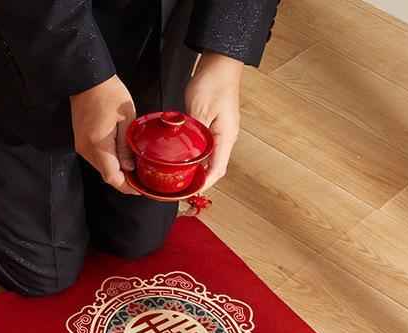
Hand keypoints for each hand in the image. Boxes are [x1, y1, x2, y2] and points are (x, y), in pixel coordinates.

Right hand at [70, 75, 138, 194]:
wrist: (87, 80)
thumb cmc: (108, 93)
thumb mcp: (126, 117)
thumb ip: (127, 145)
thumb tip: (130, 167)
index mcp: (98, 143)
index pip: (112, 176)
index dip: (126, 186)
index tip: (139, 188)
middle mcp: (87, 149)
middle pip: (106, 175)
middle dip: (123, 179)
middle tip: (140, 177)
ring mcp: (82, 147)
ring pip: (101, 168)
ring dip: (116, 170)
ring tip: (132, 166)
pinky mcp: (81, 143)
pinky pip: (96, 159)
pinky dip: (108, 162)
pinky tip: (120, 156)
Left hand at [184, 51, 243, 190]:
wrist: (219, 64)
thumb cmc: (213, 83)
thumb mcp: (199, 111)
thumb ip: (194, 135)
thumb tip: (186, 155)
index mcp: (226, 137)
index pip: (217, 170)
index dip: (204, 184)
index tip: (190, 192)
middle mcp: (226, 138)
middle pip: (214, 168)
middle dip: (199, 182)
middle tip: (181, 190)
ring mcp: (222, 133)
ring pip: (210, 160)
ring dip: (198, 171)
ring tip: (181, 179)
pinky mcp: (215, 128)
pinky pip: (207, 149)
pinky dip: (197, 159)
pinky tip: (184, 161)